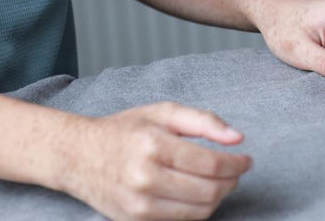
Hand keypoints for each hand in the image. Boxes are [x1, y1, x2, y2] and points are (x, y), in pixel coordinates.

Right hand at [63, 103, 251, 220]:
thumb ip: (203, 121)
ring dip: (217, 197)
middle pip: (208, 191)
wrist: (78, 156)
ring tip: (218, 181)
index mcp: (153, 145)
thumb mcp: (162, 113)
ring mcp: (139, 205)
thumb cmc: (123, 131)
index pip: (210, 164)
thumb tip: (237, 138)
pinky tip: (196, 193)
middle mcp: (145, 178)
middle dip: (230, 181)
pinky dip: (197, 209)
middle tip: (235, 170)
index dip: (236, 164)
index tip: (247, 160)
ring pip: (199, 211)